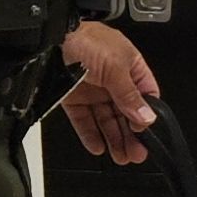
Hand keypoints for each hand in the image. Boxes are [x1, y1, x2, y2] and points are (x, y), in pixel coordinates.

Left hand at [56, 20, 160, 163]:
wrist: (50, 40)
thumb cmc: (85, 40)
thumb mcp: (115, 67)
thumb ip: (130, 96)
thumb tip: (146, 117)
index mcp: (129, 66)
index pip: (145, 95)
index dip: (146, 114)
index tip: (146, 132)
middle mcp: (113, 79)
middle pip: (126, 112)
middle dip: (132, 134)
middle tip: (136, 153)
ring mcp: (93, 89)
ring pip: (107, 119)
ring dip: (114, 138)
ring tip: (120, 156)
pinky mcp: (74, 98)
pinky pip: (84, 119)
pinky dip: (90, 134)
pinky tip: (97, 146)